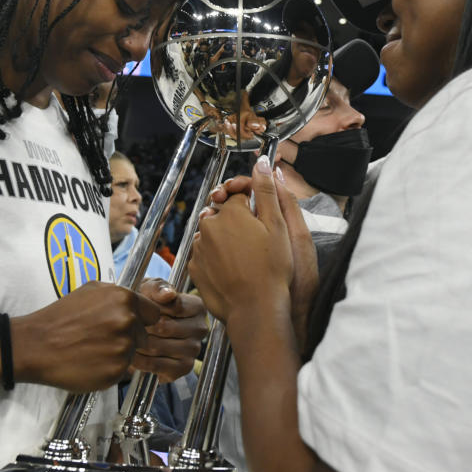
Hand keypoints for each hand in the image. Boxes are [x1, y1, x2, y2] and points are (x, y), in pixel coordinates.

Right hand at [14, 282, 158, 392]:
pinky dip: (110, 368)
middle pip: (144, 335)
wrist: (36, 345)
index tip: (130, 325)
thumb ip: (117, 295)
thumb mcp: (90, 291)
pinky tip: (90, 362)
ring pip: (133, 353)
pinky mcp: (116, 371)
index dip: (142, 320)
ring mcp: (123, 348)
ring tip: (93, 350)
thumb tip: (137, 301)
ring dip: (118, 353)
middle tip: (103, 338)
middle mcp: (128, 322)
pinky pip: (121, 370)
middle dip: (130, 337)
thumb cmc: (60, 317)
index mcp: (124, 299)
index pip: (153, 313)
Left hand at [133, 278, 208, 381]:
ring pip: (157, 347)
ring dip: (137, 343)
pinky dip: (139, 360)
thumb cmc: (148, 303)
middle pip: (164, 328)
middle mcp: (200, 328)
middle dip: (141, 326)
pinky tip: (132, 353)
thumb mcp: (150, 289)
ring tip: (126, 337)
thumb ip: (157, 287)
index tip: (140, 306)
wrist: (141, 327)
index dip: (152, 307)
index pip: (174, 307)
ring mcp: (194, 350)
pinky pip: (156, 365)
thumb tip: (169, 294)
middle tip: (127, 324)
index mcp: (197, 306)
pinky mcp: (183, 368)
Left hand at [206, 163, 318, 338]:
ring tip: (246, 258)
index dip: (252, 204)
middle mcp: (208, 226)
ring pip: (212, 234)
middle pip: (222, 213)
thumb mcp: (277, 225)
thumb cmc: (272, 269)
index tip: (261, 218)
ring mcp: (199, 248)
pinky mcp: (194, 268)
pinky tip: (233, 270)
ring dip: (225, 240)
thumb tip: (260, 162)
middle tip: (256, 242)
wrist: (256, 308)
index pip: (238, 195)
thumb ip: (266, 190)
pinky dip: (216, 258)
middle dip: (236, 221)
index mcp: (230, 212)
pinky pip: (204, 255)